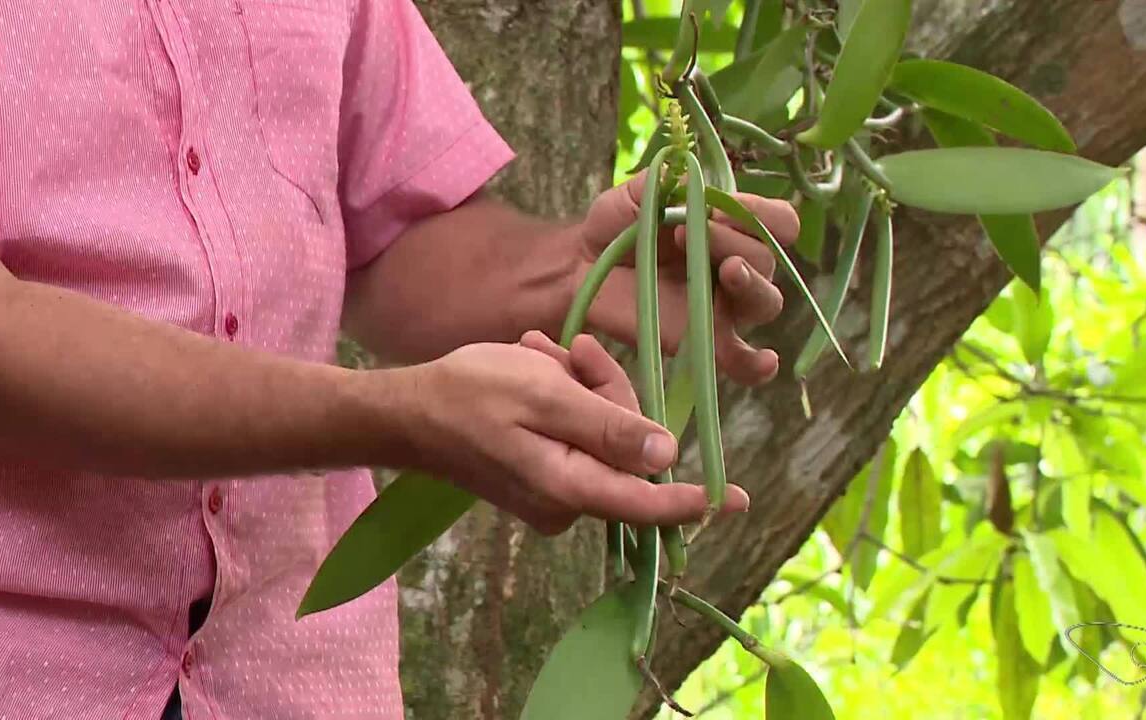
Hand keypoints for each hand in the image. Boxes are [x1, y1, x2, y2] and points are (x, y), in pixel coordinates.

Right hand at [389, 331, 748, 534]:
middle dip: (610, 390)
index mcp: (570, 486)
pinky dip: (566, 395)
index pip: (647, 504)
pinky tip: (536, 366)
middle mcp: (567, 501)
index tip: (738, 497)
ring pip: (604, 431)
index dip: (694, 500)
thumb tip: (667, 456)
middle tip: (573, 351)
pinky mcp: (542, 476)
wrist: (407, 411)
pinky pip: (578, 434)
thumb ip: (609, 427)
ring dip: (583, 384)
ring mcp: (553, 491)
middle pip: (627, 448)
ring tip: (541, 354)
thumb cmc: (470, 394)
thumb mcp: (545, 395)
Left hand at [575, 171, 799, 385]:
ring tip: (722, 271)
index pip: (779, 222)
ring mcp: (725, 308)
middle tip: (687, 234)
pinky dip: (758, 364)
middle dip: (735, 242)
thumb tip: (699, 186)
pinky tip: (764, 361)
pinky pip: (743, 361)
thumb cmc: (615, 224)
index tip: (715, 207)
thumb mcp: (641, 192)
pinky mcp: (704, 342)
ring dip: (749, 283)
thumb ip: (672, 183)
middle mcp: (739, 268)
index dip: (759, 213)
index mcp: (734, 229)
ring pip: (766, 302)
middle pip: (769, 261)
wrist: (581, 264)